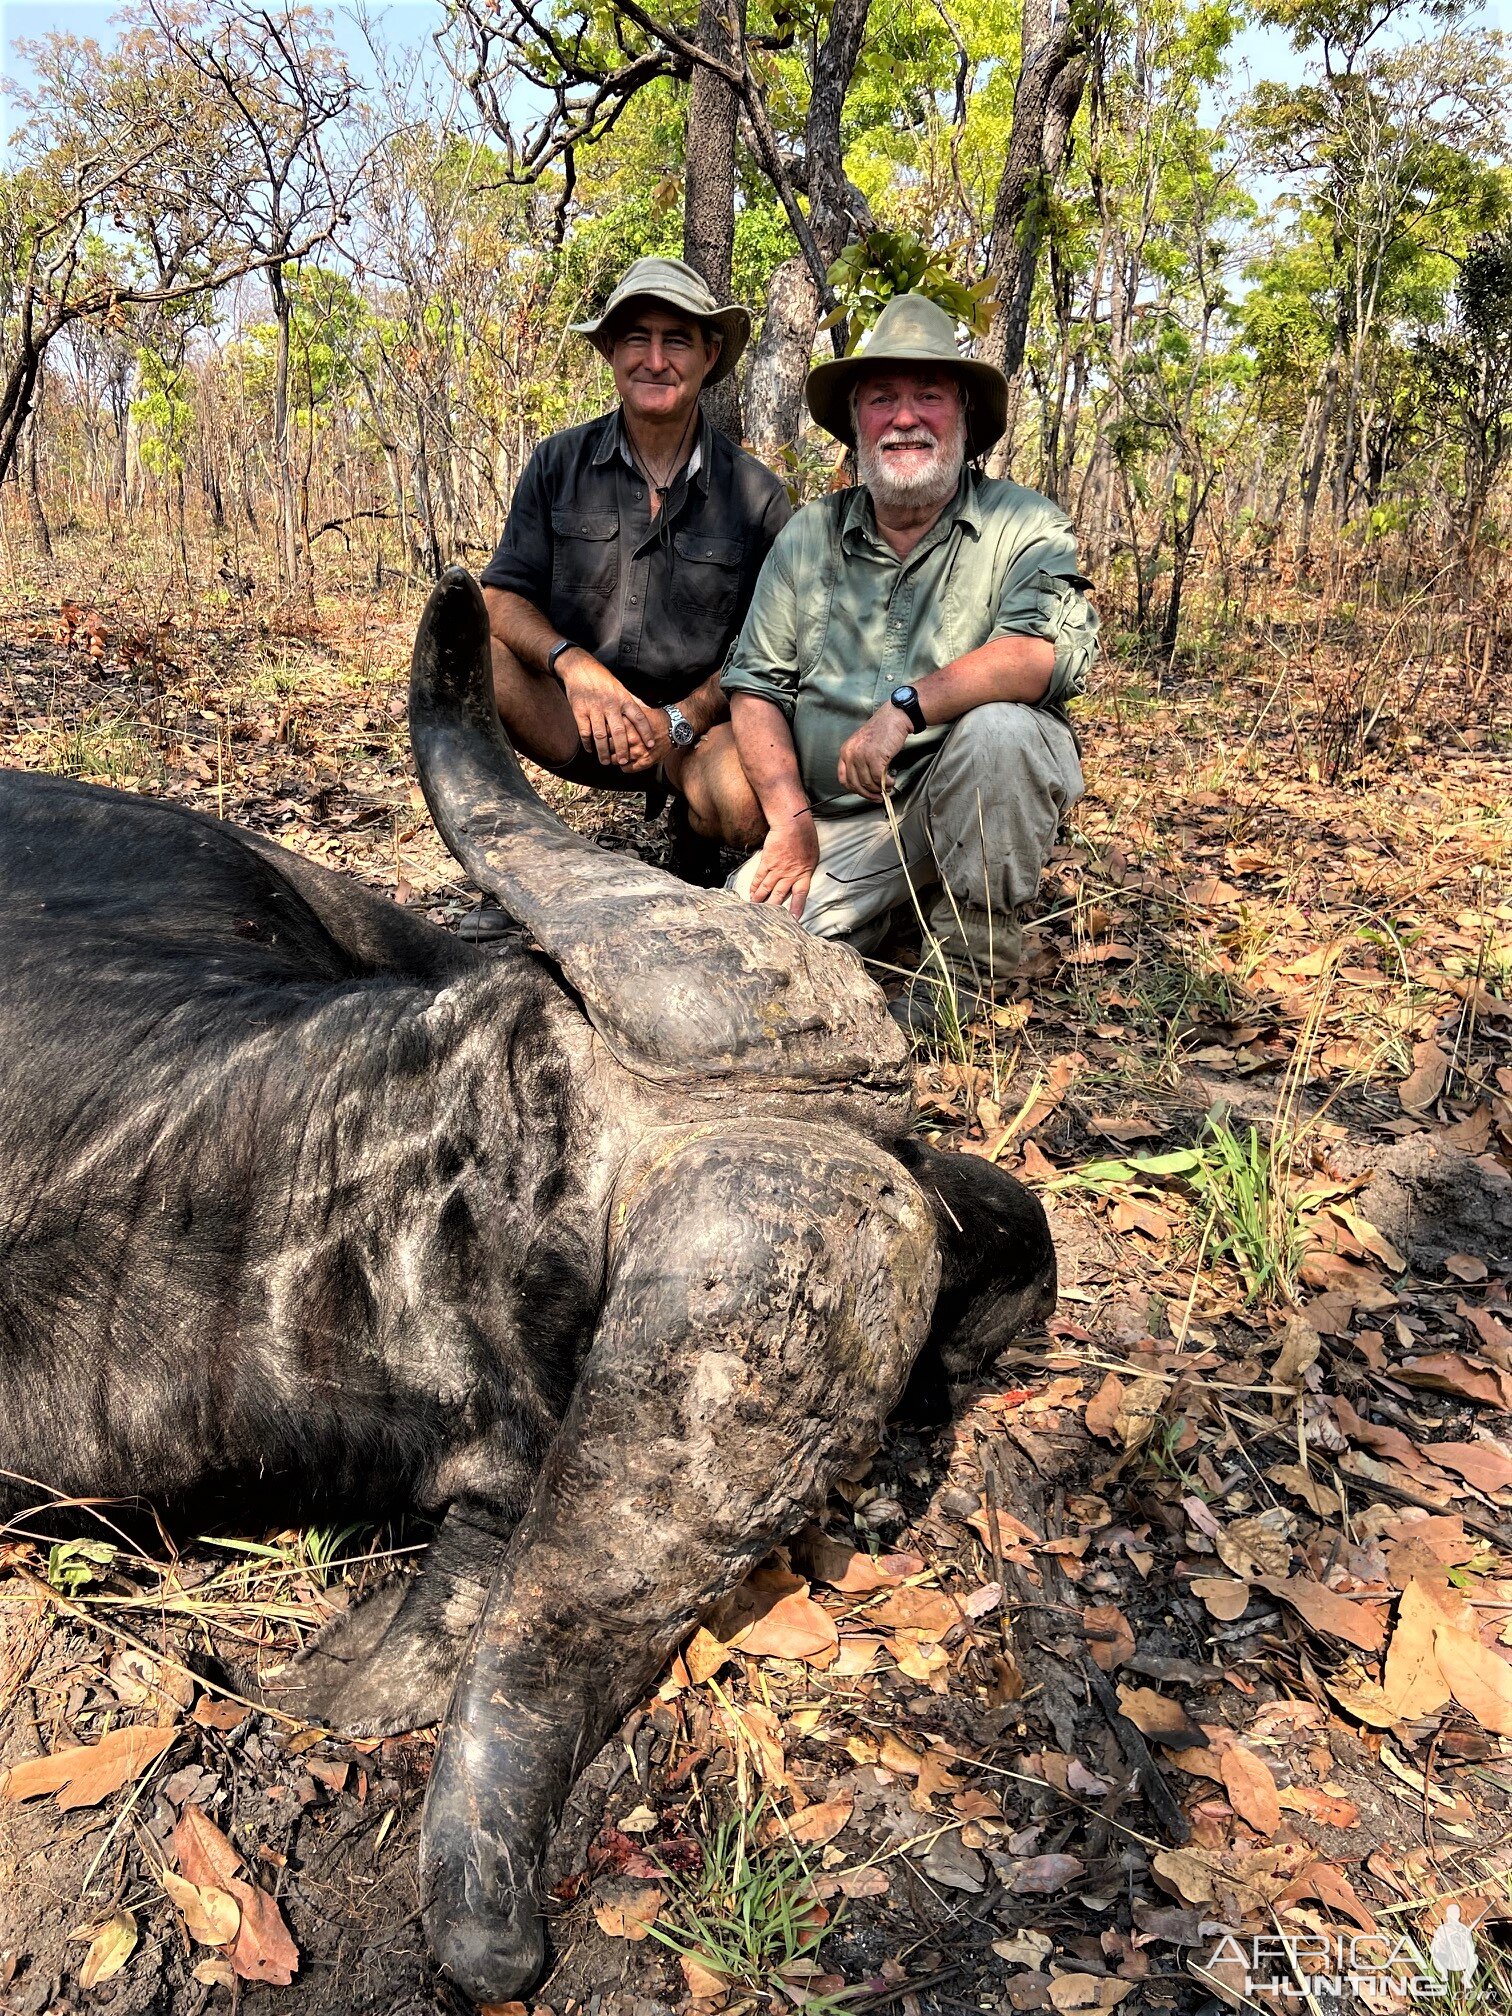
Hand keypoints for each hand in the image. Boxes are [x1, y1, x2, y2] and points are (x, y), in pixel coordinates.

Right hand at [558, 651, 658, 769]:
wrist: (579, 668)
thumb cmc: (601, 678)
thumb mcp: (619, 686)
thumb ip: (630, 700)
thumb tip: (647, 710)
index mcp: (623, 698)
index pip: (639, 717)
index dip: (646, 732)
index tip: (651, 745)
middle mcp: (610, 704)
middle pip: (620, 732)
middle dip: (623, 749)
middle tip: (625, 761)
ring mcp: (594, 708)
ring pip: (601, 736)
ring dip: (604, 751)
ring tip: (606, 762)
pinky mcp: (580, 711)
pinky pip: (585, 732)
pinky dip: (588, 743)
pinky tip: (590, 750)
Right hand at [748, 813, 819, 919]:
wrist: (792, 823)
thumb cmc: (805, 836)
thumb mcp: (813, 855)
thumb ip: (806, 868)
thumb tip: (803, 875)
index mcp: (803, 873)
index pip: (800, 895)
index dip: (797, 907)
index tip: (794, 919)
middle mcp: (789, 874)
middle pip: (779, 895)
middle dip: (773, 908)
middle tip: (768, 919)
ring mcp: (776, 869)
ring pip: (767, 888)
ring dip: (760, 899)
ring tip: (755, 908)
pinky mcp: (766, 862)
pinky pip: (759, 877)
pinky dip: (754, 886)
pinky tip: (751, 893)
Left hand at [837, 704, 911, 801]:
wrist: (894, 717)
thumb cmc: (882, 731)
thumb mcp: (863, 745)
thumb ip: (859, 762)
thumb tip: (865, 783)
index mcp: (845, 751)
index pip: (843, 778)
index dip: (854, 789)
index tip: (864, 792)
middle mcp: (850, 754)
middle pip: (855, 784)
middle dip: (868, 794)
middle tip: (877, 797)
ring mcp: (862, 755)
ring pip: (868, 783)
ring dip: (879, 789)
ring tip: (887, 787)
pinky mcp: (875, 757)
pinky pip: (878, 778)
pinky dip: (886, 783)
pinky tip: (891, 781)